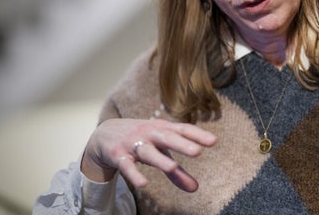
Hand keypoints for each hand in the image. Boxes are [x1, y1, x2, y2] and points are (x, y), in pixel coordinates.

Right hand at [81, 118, 216, 191]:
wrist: (104, 134)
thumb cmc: (140, 141)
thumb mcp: (159, 152)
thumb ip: (177, 172)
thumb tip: (195, 189)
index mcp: (162, 129)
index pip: (182, 129)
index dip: (197, 134)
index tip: (214, 141)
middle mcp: (149, 133)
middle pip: (167, 137)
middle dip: (182, 144)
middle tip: (197, 151)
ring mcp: (133, 143)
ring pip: (148, 152)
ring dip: (160, 159)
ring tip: (173, 167)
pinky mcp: (118, 156)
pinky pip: (127, 166)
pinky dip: (134, 174)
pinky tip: (144, 184)